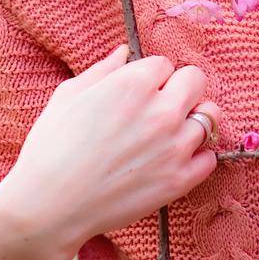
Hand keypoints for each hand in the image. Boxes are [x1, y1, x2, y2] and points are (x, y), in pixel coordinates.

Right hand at [0, 45, 222, 259]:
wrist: (48, 207)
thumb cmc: (50, 148)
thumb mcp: (69, 96)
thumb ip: (103, 70)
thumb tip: (124, 52)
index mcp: (133, 84)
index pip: (165, 63)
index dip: (151, 76)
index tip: (139, 91)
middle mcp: (161, 111)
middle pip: (196, 81)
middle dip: (181, 88)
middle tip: (162, 105)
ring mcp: (174, 147)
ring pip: (209, 117)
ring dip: (192, 120)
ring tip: (169, 133)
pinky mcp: (179, 181)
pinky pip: (210, 158)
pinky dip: (197, 157)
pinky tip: (173, 159)